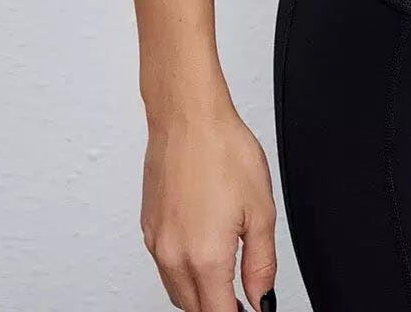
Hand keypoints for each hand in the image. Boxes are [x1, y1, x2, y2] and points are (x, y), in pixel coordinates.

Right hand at [140, 100, 277, 311]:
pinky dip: (182, 273)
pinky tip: (200, 254)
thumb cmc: (223, 151)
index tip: (249, 309)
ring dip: (199, 294)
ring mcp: (156, 244)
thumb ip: (262, 263)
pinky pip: (164, 268)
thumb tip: (262, 296)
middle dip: (218, 308)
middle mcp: (174, 256)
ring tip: (224, 281)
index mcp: (206, 257)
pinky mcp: (147, 229)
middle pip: (195, 309)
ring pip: (177, 292)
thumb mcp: (261, 210)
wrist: (188, 118)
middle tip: (242, 299)